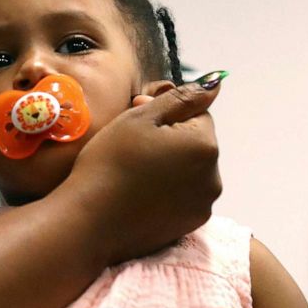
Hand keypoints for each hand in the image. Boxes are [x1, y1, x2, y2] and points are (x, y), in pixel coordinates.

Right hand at [66, 79, 222, 263]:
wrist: (91, 221)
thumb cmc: (110, 163)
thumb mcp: (140, 118)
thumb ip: (181, 98)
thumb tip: (216, 82)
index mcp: (204, 145)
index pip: (196, 113)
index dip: (165, 114)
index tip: (136, 123)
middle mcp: (213, 176)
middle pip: (194, 144)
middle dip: (170, 140)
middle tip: (131, 148)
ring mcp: (203, 204)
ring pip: (190, 171)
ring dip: (170, 166)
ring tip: (134, 174)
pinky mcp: (190, 225)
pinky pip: (184, 196)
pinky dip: (167, 192)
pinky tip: (139, 194)